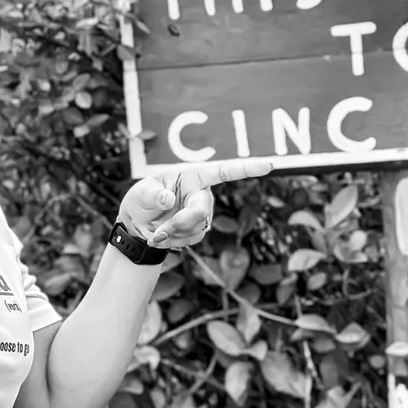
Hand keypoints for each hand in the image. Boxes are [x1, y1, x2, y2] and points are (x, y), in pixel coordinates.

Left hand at [117, 159, 272, 249]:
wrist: (138, 225)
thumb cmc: (142, 201)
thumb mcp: (142, 193)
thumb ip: (154, 195)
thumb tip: (169, 199)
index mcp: (193, 176)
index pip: (223, 171)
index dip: (247, 169)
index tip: (269, 165)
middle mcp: (202, 193)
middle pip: (202, 211)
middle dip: (180, 224)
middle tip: (158, 233)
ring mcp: (203, 213)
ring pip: (196, 229)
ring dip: (173, 234)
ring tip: (155, 233)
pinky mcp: (200, 230)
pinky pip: (193, 240)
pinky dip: (174, 242)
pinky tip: (162, 238)